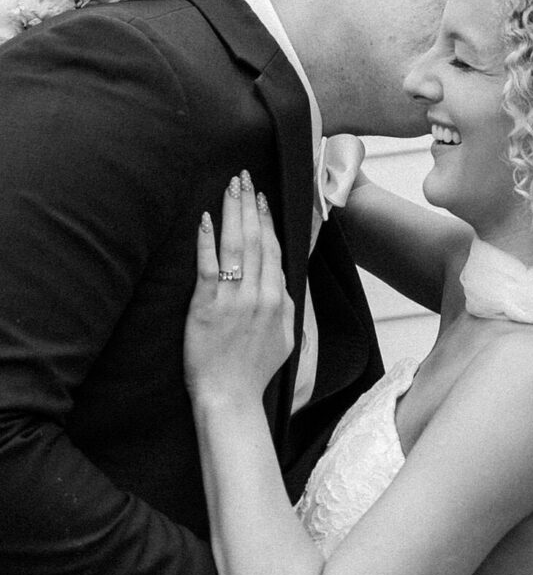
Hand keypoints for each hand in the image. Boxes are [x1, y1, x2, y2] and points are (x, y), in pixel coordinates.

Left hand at [184, 170, 294, 404]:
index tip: (263, 197)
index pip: (275, 250)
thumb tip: (284, 285)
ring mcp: (234, 299)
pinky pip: (209, 266)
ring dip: (233, 212)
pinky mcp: (207, 306)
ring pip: (237, 245)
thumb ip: (285, 308)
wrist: (230, 397)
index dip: (269, 220)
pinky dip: (208, 240)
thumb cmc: (253, 372)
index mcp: (279, 300)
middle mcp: (260, 295)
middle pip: (258, 239)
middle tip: (245, 177)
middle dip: (251, 205)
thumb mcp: (284, 339)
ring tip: (230, 187)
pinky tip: (205, 219)